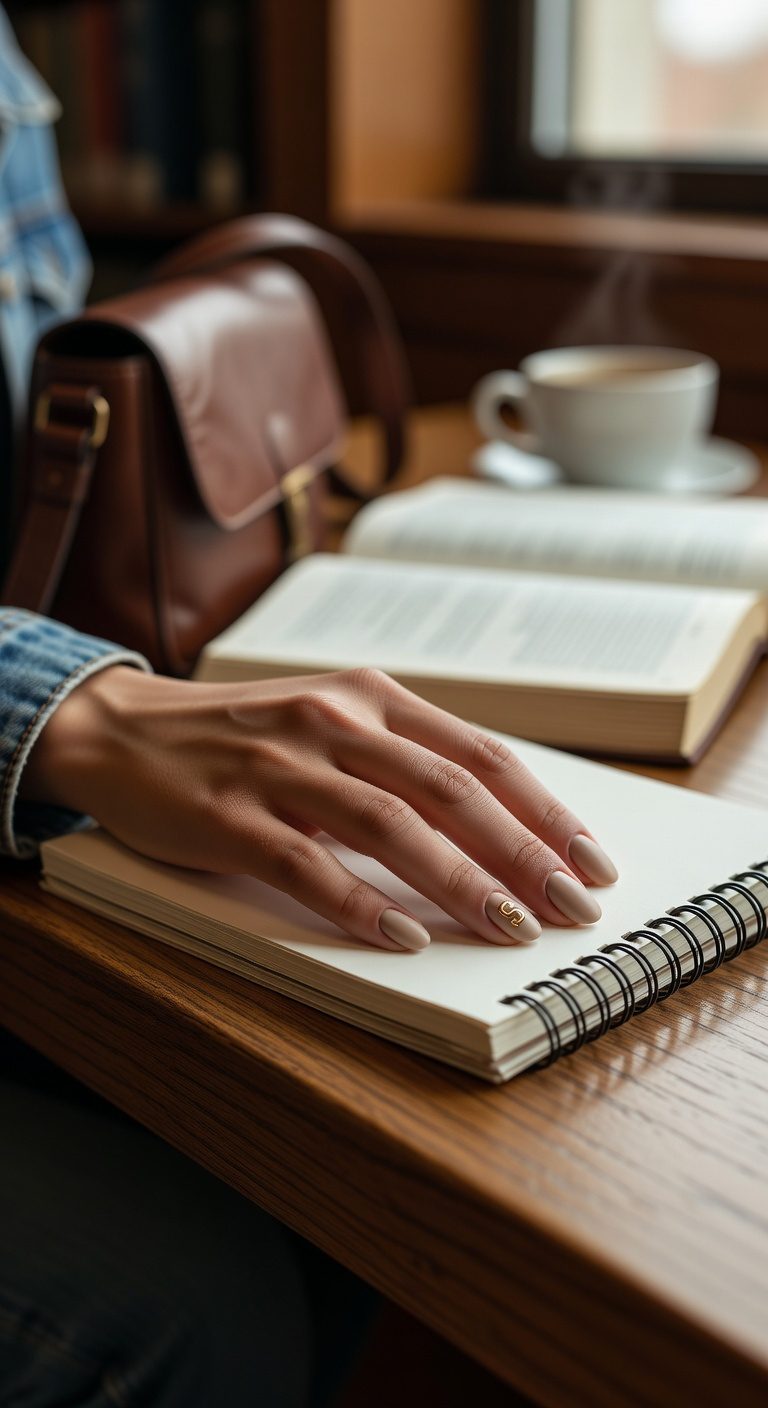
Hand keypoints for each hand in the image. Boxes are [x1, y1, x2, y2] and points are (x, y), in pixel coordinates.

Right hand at [22, 666, 616, 950]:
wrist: (125, 729)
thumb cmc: (243, 734)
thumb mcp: (332, 720)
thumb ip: (403, 758)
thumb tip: (498, 825)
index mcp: (371, 698)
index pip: (480, 755)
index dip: (543, 811)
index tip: (590, 860)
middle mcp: (335, 723)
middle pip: (450, 791)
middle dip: (522, 854)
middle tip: (571, 908)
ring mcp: (281, 768)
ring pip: (391, 826)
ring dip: (459, 882)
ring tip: (508, 928)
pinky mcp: (231, 817)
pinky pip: (308, 864)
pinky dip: (360, 905)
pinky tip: (404, 937)